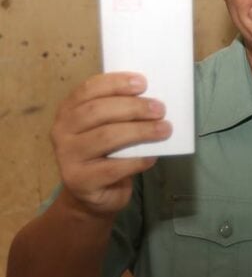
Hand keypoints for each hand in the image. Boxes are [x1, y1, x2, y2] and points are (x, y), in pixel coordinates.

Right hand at [50, 72, 170, 217]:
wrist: (95, 194)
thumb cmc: (108, 153)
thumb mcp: (110, 127)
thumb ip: (121, 112)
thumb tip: (153, 101)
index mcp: (69, 111)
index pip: (89, 90)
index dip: (115, 83)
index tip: (142, 83)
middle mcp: (62, 131)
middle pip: (97, 111)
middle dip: (132, 107)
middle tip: (160, 109)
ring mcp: (67, 157)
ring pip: (106, 137)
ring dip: (139, 131)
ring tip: (164, 130)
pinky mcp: (79, 180)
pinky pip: (113, 167)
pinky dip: (137, 160)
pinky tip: (151, 157)